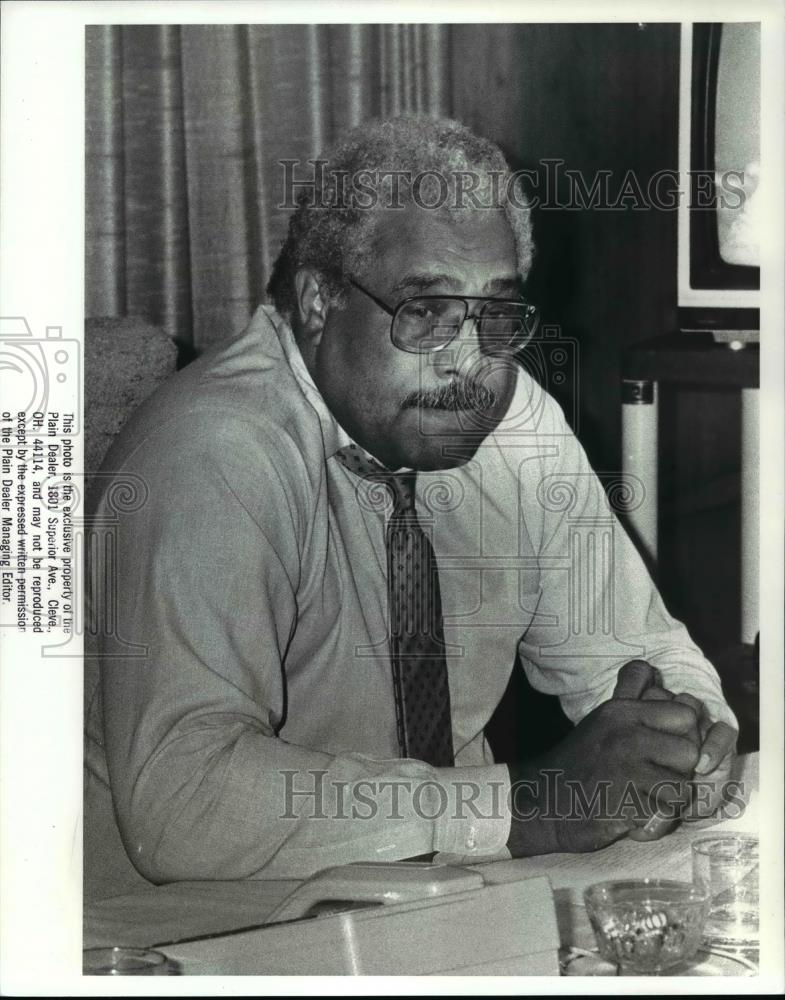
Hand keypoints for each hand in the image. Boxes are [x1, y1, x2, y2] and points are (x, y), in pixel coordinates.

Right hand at [506, 660, 701, 855]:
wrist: (545, 802)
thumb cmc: (582, 760)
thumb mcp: (604, 718)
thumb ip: (629, 691)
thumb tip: (647, 666)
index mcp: (623, 712)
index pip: (686, 715)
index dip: (682, 736)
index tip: (663, 751)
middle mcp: (626, 736)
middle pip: (691, 752)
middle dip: (678, 771)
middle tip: (652, 779)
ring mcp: (625, 770)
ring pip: (681, 787)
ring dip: (667, 800)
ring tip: (642, 797)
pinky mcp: (625, 805)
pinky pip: (665, 814)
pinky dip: (655, 821)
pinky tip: (634, 815)